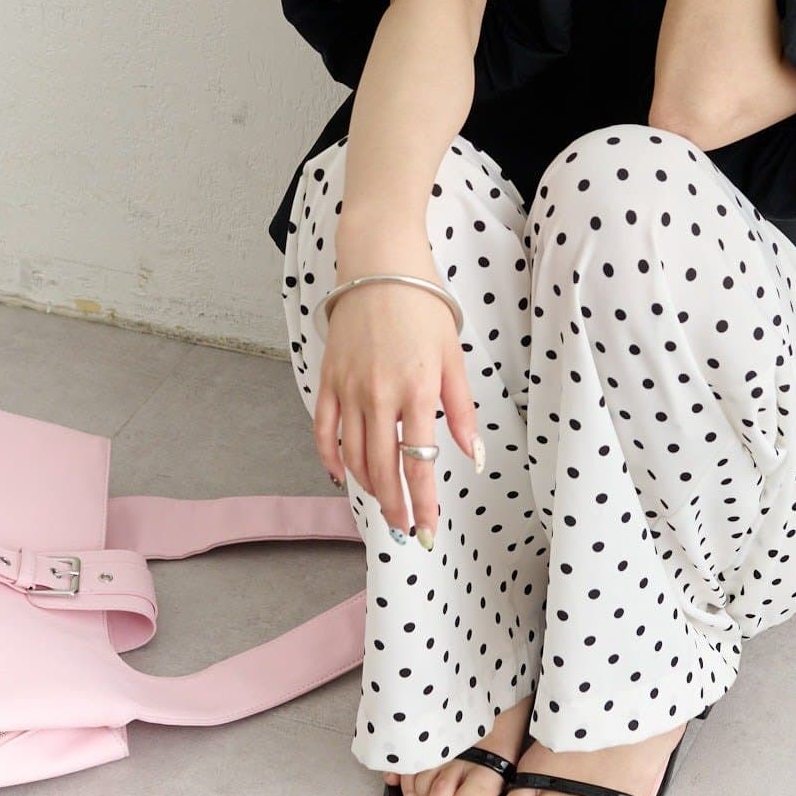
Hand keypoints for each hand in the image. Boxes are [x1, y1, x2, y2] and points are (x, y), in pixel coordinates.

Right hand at [310, 275, 480, 546]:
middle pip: (383, 468)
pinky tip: (342, 476)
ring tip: (384, 506)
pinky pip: (324, 430)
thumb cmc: (423, 305)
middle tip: (406, 529)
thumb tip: (471, 454)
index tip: (428, 530)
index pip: (419, 463)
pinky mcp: (329, 379)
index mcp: (416, 390)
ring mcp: (349, 388)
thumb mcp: (453, 355)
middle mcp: (378, 395)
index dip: (423, 503)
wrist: (380, 265)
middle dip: (395, 506)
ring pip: (354, 455)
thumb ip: (460, 409)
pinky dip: (330, 458)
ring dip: (368, 487)